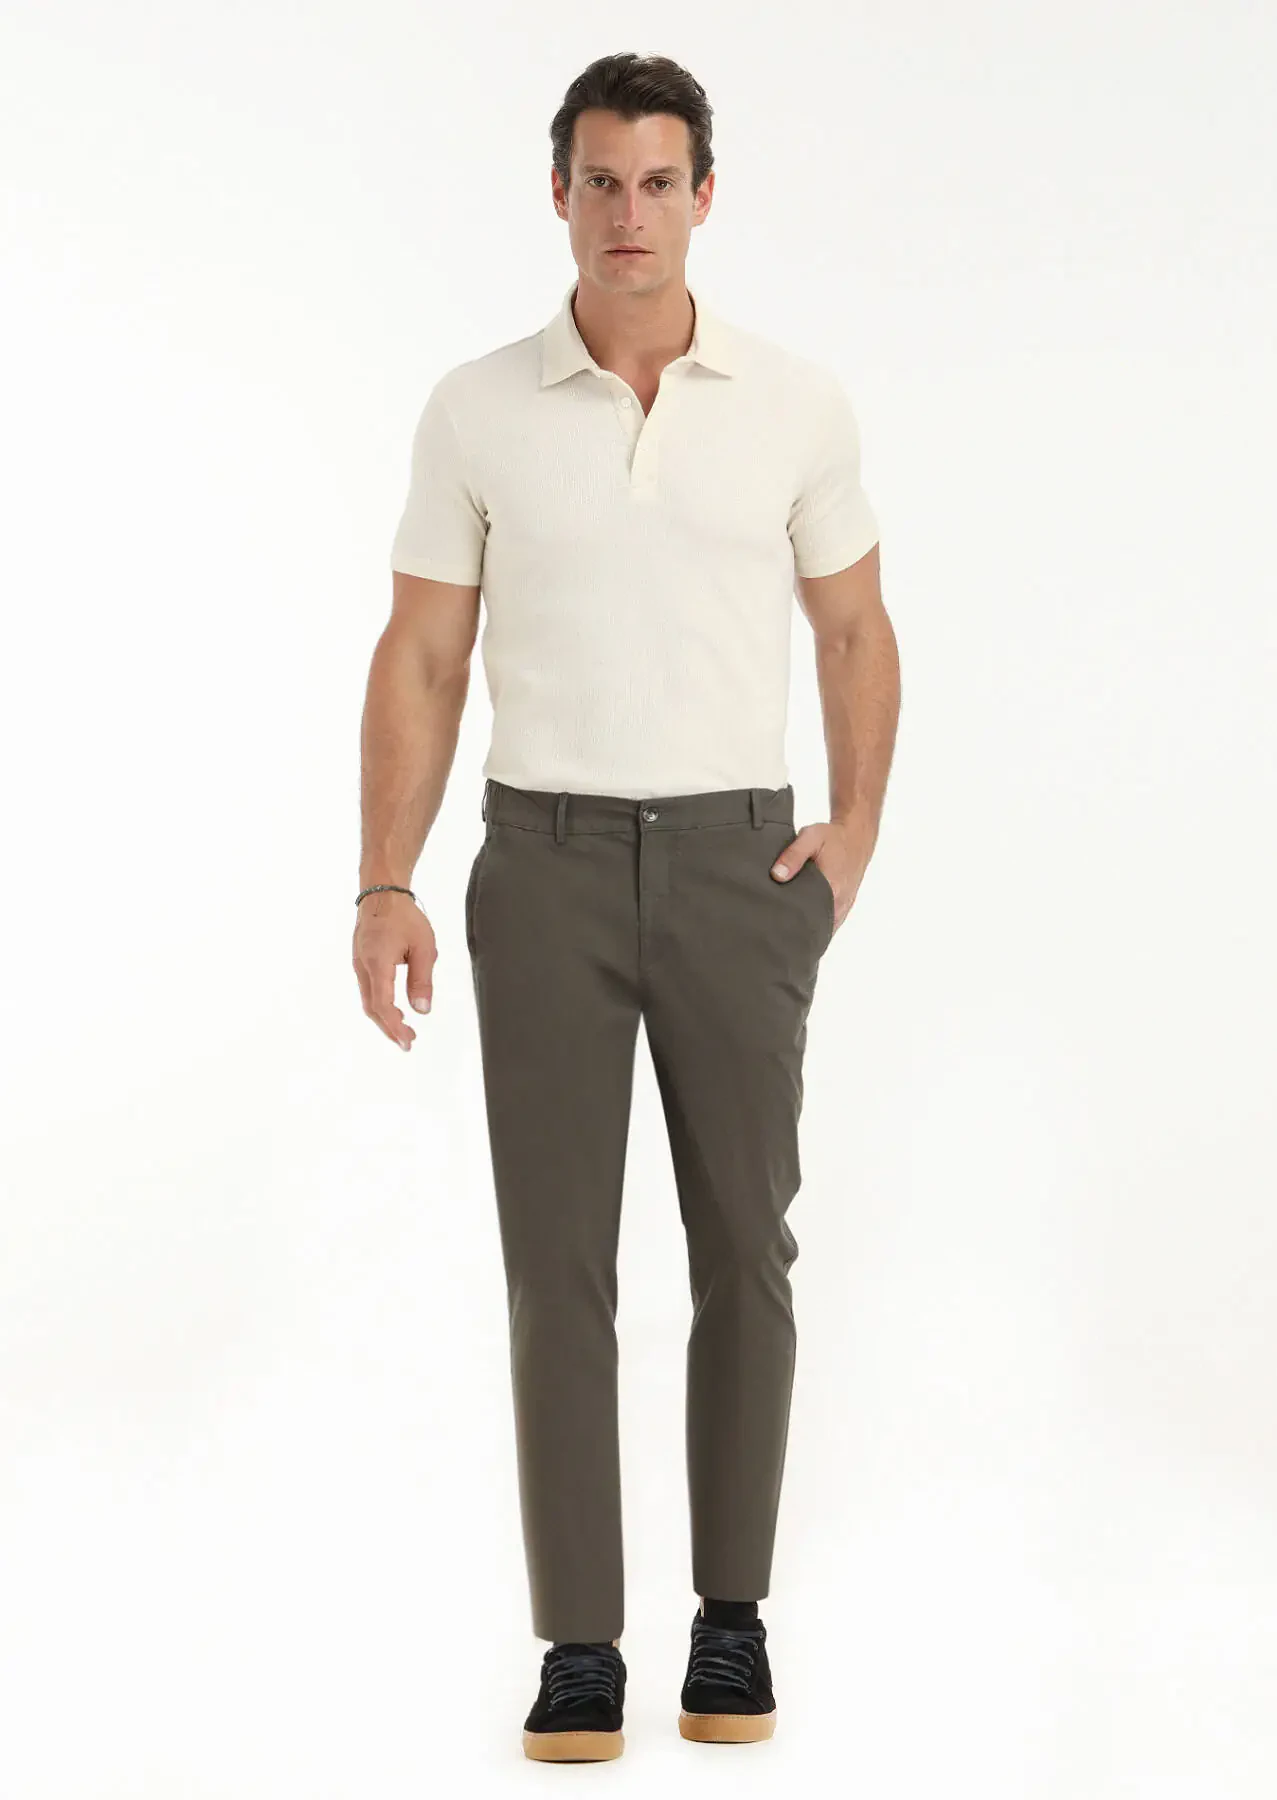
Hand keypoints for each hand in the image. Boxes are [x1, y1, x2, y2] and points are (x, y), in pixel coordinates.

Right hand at [353, 890, 435, 1049]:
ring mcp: (359, 964)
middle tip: (408, 1041)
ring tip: (403, 1029)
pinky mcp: (361, 961)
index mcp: (377, 963)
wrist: (382, 892)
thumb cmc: (404, 916)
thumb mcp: (423, 947)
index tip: (407, 1042)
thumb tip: (422, 1010)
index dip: (394, 1027)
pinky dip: (380, 1003)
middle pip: (372, 1008)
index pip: (383, 1005)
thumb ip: (422, 980)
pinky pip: (368, 988)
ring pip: (368, 999)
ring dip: (384, 1017)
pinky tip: (394, 1007)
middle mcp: (363, 967)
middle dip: (389, 1028)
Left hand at [768, 818, 873, 936]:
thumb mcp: (811, 837)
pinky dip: (817, 927)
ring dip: (807, 930)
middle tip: (774, 930)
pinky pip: (829, 925)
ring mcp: (843, 907)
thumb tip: (777, 875)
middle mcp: (839, 902)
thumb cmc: (833, 837)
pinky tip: (802, 927)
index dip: (790, 923)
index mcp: (831, 887)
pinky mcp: (844, 907)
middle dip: (795, 930)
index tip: (774, 925)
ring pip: (823, 928)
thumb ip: (793, 855)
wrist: (856, 837)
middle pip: (814, 927)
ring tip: (785, 931)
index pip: (808, 916)